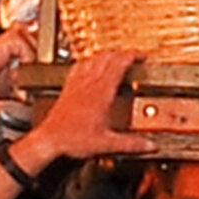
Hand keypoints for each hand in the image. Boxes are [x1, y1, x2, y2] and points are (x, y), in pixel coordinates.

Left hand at [11, 45, 139, 170]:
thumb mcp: (107, 144)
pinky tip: (90, 65)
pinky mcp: (68, 88)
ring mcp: (76, 84)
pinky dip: (89, 61)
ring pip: (93, 59)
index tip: (142, 56)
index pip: (118, 64)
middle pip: (106, 57)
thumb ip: (131, 144)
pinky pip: (79, 66)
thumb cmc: (73, 139)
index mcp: (101, 93)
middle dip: (122, 53)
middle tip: (133, 57)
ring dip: (106, 55)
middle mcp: (88, 84)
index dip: (132, 56)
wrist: (49, 140)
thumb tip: (150, 145)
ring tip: (115, 57)